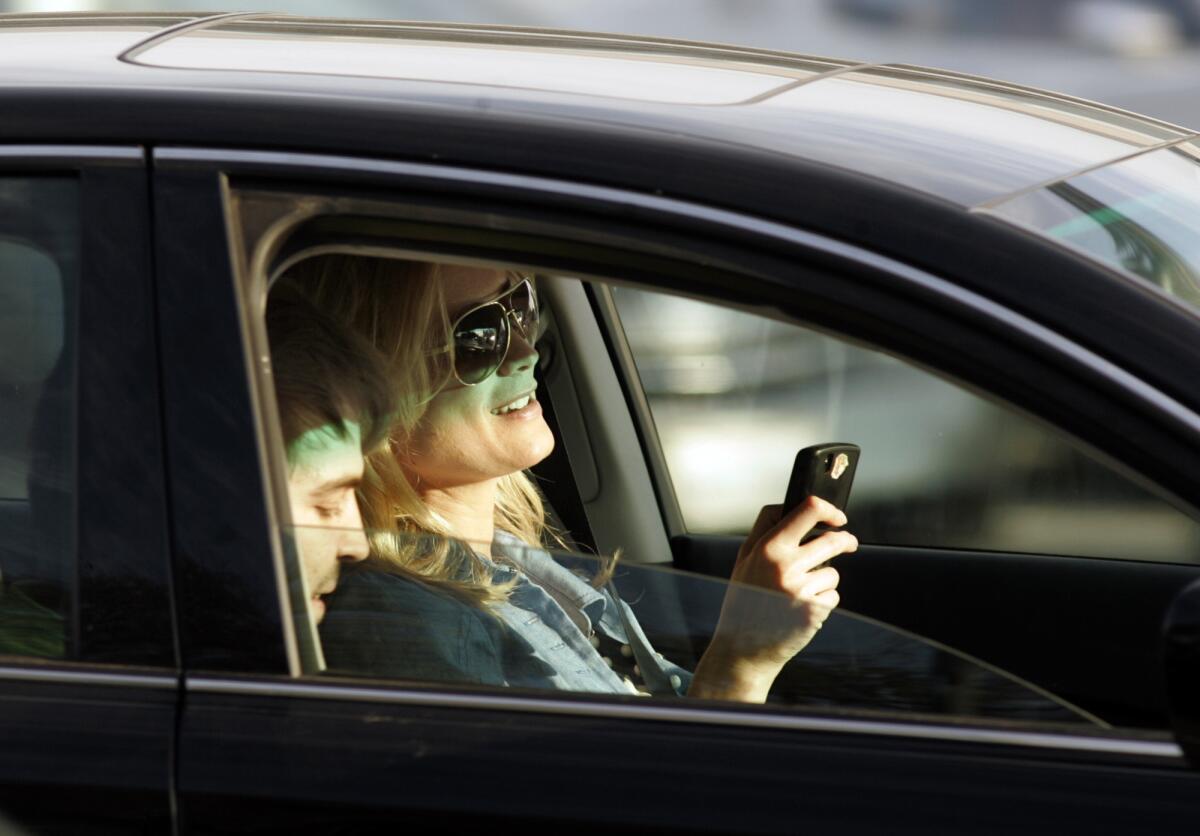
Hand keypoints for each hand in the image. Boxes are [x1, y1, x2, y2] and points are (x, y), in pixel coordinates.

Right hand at [689, 497, 857, 701]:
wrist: (742, 648)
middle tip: (848, 542)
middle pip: (832, 539)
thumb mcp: (745, 559)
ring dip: (825, 579)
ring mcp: (799, 588)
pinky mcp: (813, 610)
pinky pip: (832, 595)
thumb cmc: (744, 600)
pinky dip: (824, 601)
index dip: (828, 509)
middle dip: (845, 540)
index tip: (836, 517)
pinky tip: (801, 610)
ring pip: (833, 571)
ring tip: (801, 593)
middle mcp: (784, 565)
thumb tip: (800, 511)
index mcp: (767, 547)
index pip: (807, 510)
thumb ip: (766, 531)